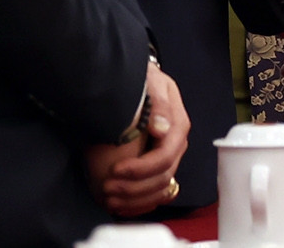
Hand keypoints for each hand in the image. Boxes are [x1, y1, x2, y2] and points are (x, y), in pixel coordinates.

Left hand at [86, 60, 190, 215]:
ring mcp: (169, 156)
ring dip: (135, 198)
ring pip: (160, 188)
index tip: (114, 170)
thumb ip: (158, 102)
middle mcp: (175, 144)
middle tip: (107, 188)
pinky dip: (140, 203)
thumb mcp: (151, 82)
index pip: (164, 157)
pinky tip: (121, 204)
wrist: (139, 80)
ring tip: (109, 198)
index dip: (140, 169)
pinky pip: (156, 192)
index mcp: (177, 125)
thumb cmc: (143, 80)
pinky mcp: (159, 164)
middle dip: (134, 187)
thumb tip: (162, 129)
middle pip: (162, 176)